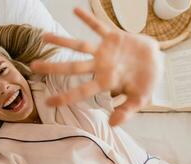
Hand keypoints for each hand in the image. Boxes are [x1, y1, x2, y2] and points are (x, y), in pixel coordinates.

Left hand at [30, 7, 162, 125]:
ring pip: (79, 46)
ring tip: (44, 37)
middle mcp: (99, 66)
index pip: (80, 91)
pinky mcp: (113, 37)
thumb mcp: (140, 100)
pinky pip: (99, 26)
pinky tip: (76, 10)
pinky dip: (89, 19)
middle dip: (53, 67)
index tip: (47, 102)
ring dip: (62, 41)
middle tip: (33, 66)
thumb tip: (112, 125)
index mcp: (104, 82)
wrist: (157, 62)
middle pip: (72, 67)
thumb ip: (126, 111)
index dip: (65, 97)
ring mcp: (104, 51)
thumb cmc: (146, 83)